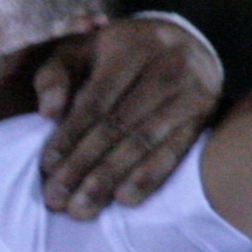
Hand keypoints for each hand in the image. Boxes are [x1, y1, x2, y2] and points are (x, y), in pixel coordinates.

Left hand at [35, 13, 223, 218]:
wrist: (185, 43)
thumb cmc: (117, 53)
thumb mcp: (81, 50)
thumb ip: (55, 76)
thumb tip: (47, 112)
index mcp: (130, 46)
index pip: (95, 100)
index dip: (69, 136)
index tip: (47, 168)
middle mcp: (166, 65)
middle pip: (117, 125)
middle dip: (83, 166)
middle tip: (57, 199)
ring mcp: (190, 91)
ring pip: (143, 142)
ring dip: (109, 179)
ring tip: (82, 209)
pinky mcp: (204, 115)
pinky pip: (174, 152)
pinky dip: (148, 178)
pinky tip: (124, 200)